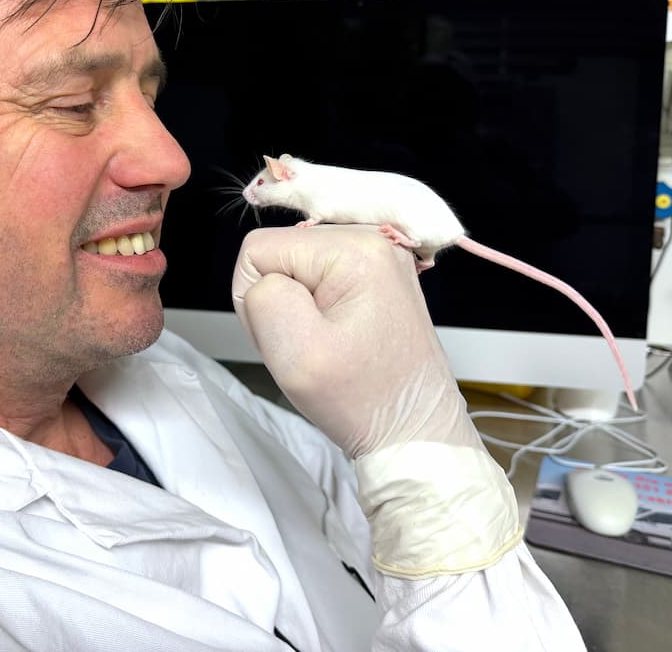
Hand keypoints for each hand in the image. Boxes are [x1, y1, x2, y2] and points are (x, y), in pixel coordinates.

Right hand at [231, 225, 519, 576]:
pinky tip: (335, 336)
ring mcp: (377, 257)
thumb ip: (264, 298)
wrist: (414, 430)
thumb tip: (263, 275)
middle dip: (279, 302)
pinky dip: (313, 310)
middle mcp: (373, 241)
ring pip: (294, 267)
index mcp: (355, 250)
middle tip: (311, 345)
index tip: (292, 336)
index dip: (257, 298)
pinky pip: (315, 279)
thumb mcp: (298, 355)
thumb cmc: (366, 401)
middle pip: (278, 253)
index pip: (258, 248)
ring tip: (326, 344)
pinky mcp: (376, 275)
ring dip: (296, 308)